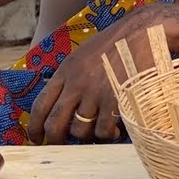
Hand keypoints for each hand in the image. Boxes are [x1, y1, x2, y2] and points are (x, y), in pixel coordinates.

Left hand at [28, 9, 155, 144]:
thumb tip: (62, 102)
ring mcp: (96, 93)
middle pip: (55, 124)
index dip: (34, 127)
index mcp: (65, 71)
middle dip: (55, 140)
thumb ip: (70, 77)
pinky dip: (108, 135)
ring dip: (87, 137)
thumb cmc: (117, 42)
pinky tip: (115, 130)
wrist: (144, 32)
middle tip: (61, 146)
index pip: (40, 106)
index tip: (36, 138)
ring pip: (80, 131)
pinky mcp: (115, 100)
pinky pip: (103, 131)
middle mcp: (76, 84)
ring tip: (97, 131)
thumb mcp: (84, 54)